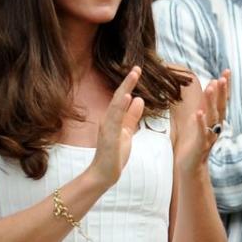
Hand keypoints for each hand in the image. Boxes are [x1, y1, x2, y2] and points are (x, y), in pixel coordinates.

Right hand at [90, 67, 145, 187]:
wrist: (103, 174)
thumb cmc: (114, 154)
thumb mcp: (127, 132)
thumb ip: (132, 116)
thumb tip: (138, 99)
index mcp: (113, 118)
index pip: (122, 97)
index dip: (129, 84)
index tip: (137, 70)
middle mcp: (108, 119)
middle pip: (118, 96)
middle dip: (127, 82)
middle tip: (137, 67)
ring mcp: (107, 127)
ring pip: (116, 104)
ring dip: (124, 89)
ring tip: (133, 75)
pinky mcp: (109, 136)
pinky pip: (114, 119)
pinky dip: (120, 107)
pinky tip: (127, 97)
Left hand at [177, 70, 229, 175]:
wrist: (191, 167)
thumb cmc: (194, 143)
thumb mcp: (199, 120)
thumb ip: (205, 105)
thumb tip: (210, 85)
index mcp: (215, 121)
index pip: (222, 100)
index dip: (225, 87)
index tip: (227, 71)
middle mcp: (215, 127)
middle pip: (220, 107)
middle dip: (222, 92)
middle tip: (222, 77)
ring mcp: (208, 136)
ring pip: (211, 117)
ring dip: (211, 101)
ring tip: (211, 87)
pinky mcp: (200, 145)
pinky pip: (201, 132)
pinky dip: (200, 123)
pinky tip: (199, 113)